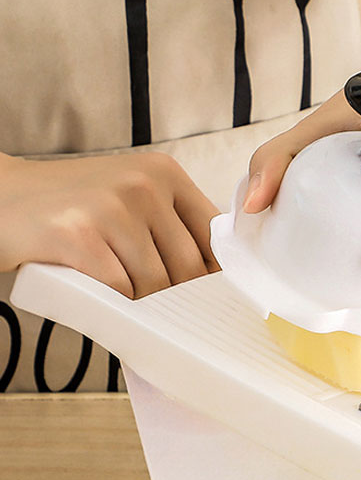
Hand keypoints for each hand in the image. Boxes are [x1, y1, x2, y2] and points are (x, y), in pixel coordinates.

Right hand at [0, 152, 218, 297]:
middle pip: (188, 269)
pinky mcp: (79, 236)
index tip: (206, 298)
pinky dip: (113, 304)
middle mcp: (143, 185)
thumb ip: (174, 227)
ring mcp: (111, 208)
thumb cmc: (74, 209)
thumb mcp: (132, 199)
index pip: (214, 239)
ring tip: (118, 293)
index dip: (214, 276)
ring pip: (155, 284)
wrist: (0, 196)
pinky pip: (120, 291)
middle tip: (154, 305)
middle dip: (174, 296)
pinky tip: (98, 292)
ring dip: (140, 303)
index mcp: (165, 174)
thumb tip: (219, 279)